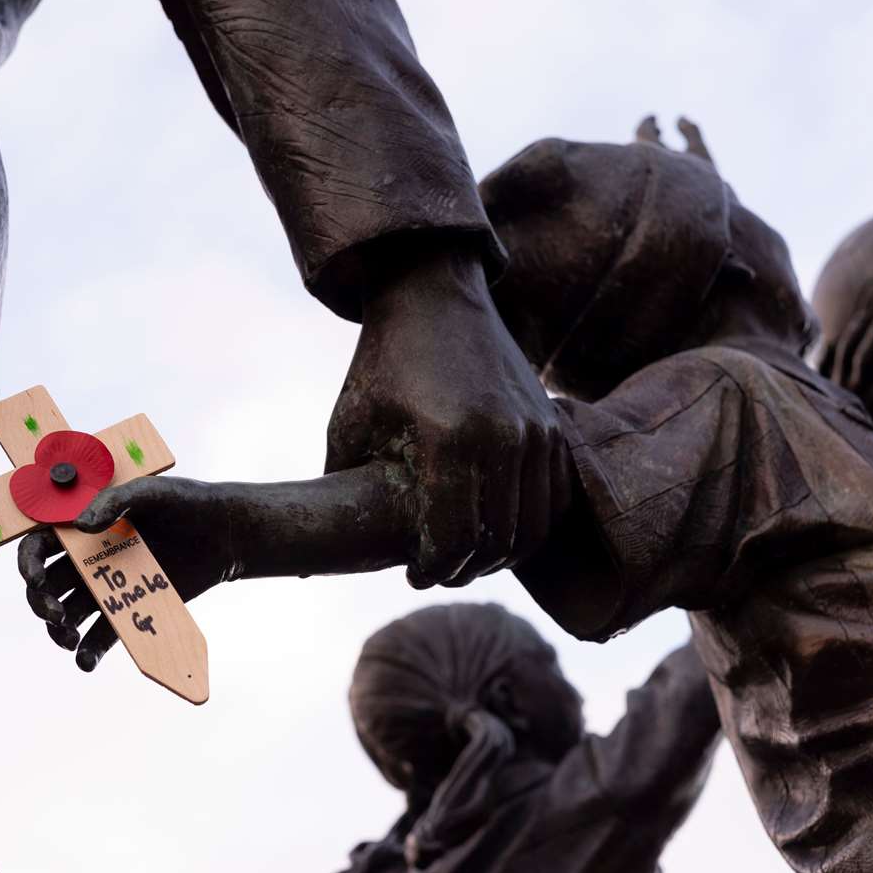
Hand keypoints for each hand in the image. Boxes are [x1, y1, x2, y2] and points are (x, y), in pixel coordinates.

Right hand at [17, 478, 225, 670]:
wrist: (223, 531)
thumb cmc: (184, 501)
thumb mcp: (150, 490)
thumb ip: (114, 501)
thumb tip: (81, 525)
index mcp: (83, 527)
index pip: (39, 547)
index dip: (28, 564)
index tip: (36, 579)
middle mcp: (88, 559)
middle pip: (47, 586)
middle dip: (41, 603)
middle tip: (56, 615)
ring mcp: (108, 586)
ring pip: (68, 615)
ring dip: (59, 632)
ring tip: (70, 640)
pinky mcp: (130, 608)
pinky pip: (102, 635)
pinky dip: (90, 651)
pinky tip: (86, 661)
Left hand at [326, 248, 571, 588]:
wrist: (436, 296)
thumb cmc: (384, 363)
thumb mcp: (349, 424)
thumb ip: (342, 487)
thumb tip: (320, 549)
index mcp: (448, 440)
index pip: (452, 539)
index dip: (432, 570)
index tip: (413, 576)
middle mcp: (502, 438)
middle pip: (496, 541)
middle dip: (465, 568)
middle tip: (439, 572)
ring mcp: (535, 432)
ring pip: (531, 527)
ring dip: (500, 554)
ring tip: (468, 557)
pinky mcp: (553, 426)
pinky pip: (553, 499)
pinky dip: (529, 525)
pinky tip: (499, 531)